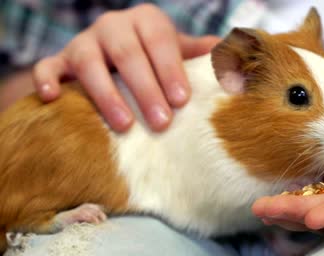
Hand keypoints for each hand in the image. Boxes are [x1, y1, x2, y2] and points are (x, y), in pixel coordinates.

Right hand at [33, 4, 219, 131]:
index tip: (182, 100)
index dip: (170, 69)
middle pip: (127, 54)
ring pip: (88, 61)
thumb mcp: (177, 53)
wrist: (114, 57)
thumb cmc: (154, 59)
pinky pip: (48, 66)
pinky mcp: (60, 60)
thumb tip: (234, 56)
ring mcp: (83, 42)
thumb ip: (200, 54)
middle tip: (161, 123)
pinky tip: (53, 98)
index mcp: (146, 22)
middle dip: (145, 89)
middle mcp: (113, 27)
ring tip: (124, 125)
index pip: (159, 41)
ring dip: (105, 94)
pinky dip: (48, 79)